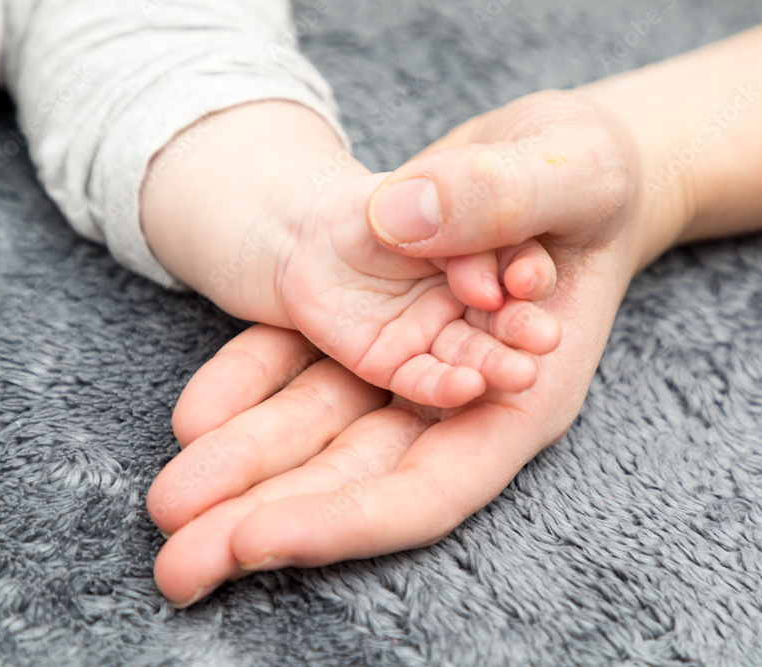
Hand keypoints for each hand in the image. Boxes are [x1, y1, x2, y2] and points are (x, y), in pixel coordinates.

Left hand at [149, 89, 674, 606]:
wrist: (556, 157)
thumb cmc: (595, 173)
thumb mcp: (579, 168)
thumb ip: (507, 195)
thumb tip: (399, 220)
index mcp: (523, 396)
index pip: (432, 487)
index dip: (347, 521)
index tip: (258, 538)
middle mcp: (454, 397)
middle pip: (355, 480)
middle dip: (266, 518)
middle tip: (177, 566)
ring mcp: (402, 361)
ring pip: (315, 429)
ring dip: (240, 468)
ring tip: (166, 507)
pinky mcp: (364, 320)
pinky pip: (298, 362)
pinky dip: (247, 386)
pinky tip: (193, 417)